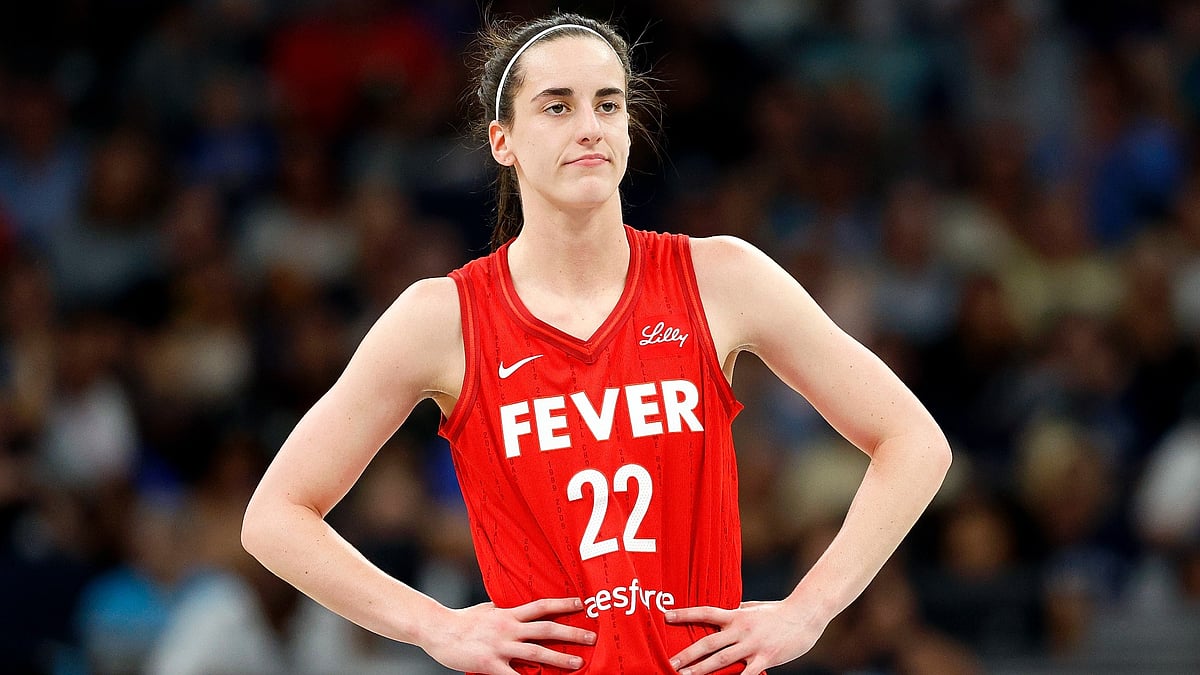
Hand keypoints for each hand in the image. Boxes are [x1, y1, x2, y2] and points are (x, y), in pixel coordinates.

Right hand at [422, 597, 596, 674]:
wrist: (437, 630)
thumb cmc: (462, 620)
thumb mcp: (487, 609)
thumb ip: (505, 610)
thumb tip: (518, 607)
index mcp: (508, 613)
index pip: (541, 606)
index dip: (562, 604)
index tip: (582, 604)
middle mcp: (508, 628)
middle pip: (546, 629)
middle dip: (571, 634)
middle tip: (592, 637)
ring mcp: (500, 647)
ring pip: (536, 652)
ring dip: (560, 658)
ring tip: (579, 663)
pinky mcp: (490, 664)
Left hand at [665, 600, 826, 674]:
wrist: (805, 615)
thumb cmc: (778, 611)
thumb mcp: (754, 607)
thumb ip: (738, 610)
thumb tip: (725, 610)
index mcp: (736, 615)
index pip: (705, 613)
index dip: (685, 614)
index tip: (666, 617)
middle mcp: (741, 629)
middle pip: (708, 642)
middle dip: (687, 654)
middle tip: (669, 662)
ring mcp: (752, 645)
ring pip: (721, 660)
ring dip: (701, 670)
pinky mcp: (765, 658)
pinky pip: (746, 674)